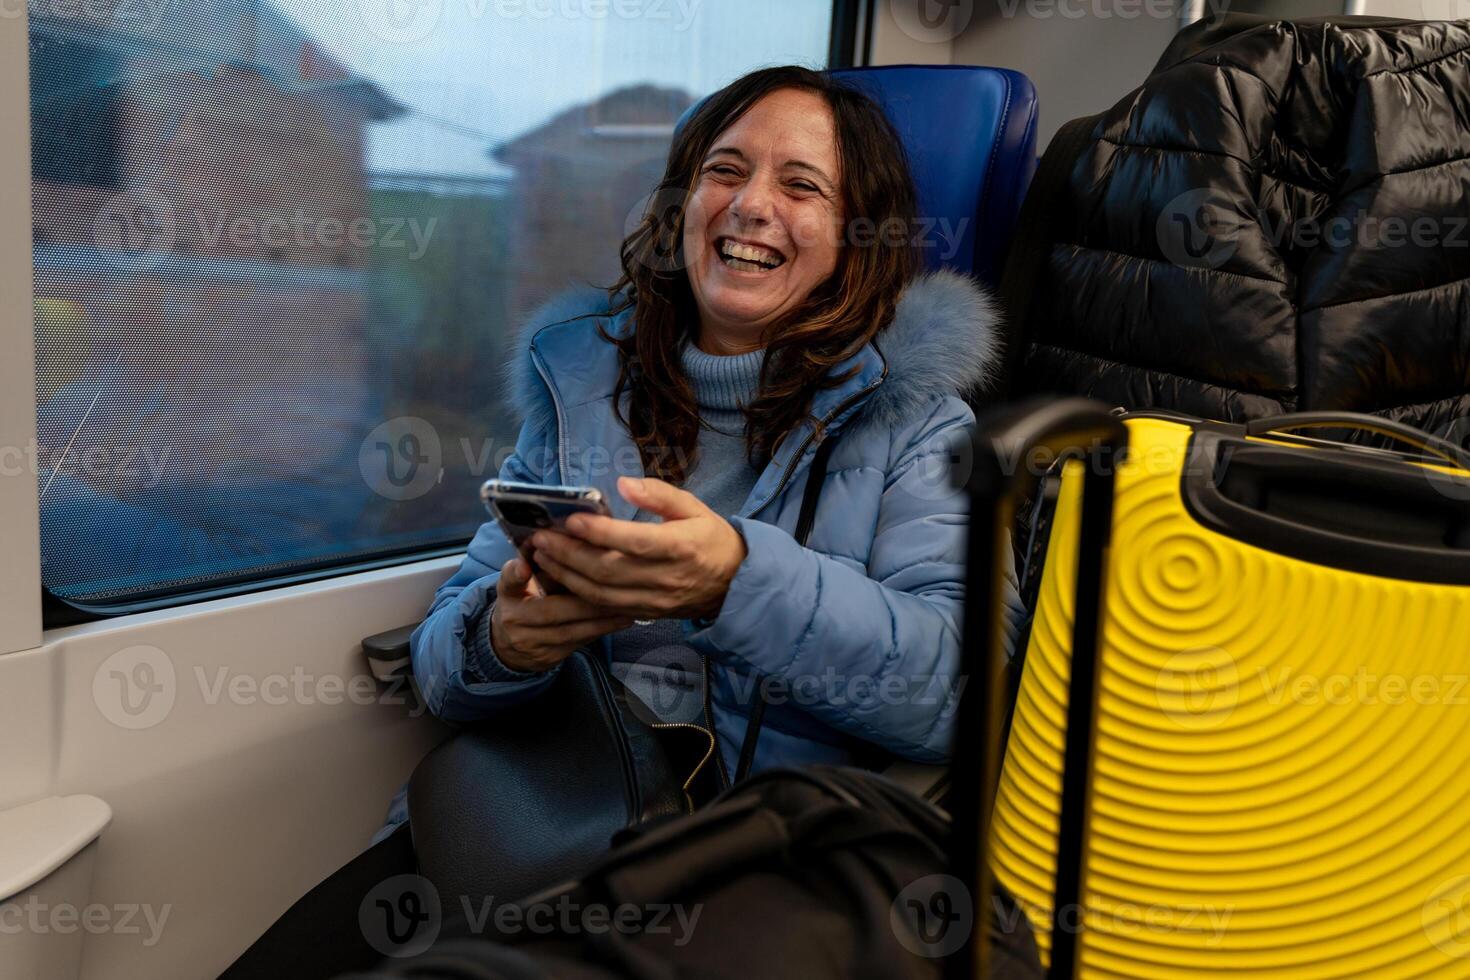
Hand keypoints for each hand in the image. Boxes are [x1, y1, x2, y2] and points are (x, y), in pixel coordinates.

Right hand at [489, 557, 635, 672]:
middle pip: (550, 610)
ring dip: (601, 620)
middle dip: (584, 601)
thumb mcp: (525, 579)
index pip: (509, 581)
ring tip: (627, 607)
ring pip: (569, 631)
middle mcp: (514, 617)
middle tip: (614, 589)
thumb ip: (542, 560)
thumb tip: (576, 533)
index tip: (524, 566)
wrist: (510, 644)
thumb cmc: (527, 598)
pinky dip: (601, 631)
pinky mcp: (548, 656)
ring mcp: (530, 640)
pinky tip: (622, 620)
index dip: (516, 573)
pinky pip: (578, 642)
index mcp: (508, 592)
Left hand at [529, 476, 747, 621]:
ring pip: (601, 593)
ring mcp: (653, 600)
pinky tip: (560, 576)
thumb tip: (624, 483)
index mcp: (679, 547)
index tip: (571, 519)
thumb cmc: (711, 538)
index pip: (633, 542)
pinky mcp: (644, 613)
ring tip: (541, 556)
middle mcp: (664, 577)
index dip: (599, 533)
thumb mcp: (694, 507)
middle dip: (569, 554)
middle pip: (608, 570)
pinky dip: (578, 593)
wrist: (735, 583)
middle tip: (540, 537)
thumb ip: (659, 494)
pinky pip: (605, 607)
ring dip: (566, 576)